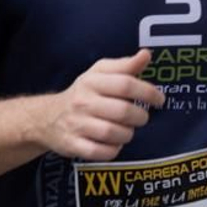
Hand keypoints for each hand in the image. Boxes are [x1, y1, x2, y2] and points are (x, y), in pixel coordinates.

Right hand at [43, 50, 163, 162]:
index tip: (159, 99)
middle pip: (123, 111)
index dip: (148, 92)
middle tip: (141, 117)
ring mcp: (76, 124)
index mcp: (92, 81)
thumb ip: (125, 65)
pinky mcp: (73, 144)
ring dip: (128, 134)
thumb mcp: (101, 74)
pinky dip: (114, 150)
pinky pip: (102, 152)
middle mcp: (83, 101)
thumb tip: (146, 54)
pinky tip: (113, 143)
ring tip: (126, 130)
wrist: (47, 117)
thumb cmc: (84, 94)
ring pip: (114, 133)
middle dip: (140, 117)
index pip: (125, 84)